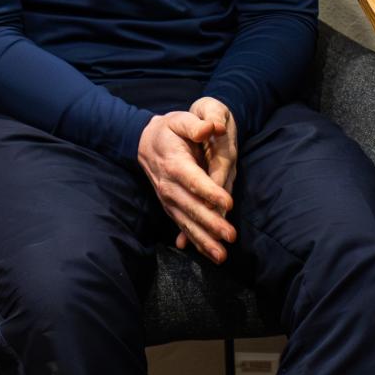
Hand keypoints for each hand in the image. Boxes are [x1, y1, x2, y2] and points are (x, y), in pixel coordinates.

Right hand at [168, 98, 238, 255]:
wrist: (144, 143)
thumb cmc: (168, 130)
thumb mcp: (180, 119)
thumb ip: (195, 124)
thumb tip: (210, 128)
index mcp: (174, 163)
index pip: (193, 180)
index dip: (210, 192)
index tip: (228, 203)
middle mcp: (169, 185)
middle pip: (191, 207)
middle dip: (211, 223)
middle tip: (230, 235)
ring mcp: (168, 199)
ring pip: (187, 222)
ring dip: (204, 240)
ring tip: (221, 255)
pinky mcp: (171, 208)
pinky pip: (183, 227)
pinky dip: (196, 242)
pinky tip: (210, 255)